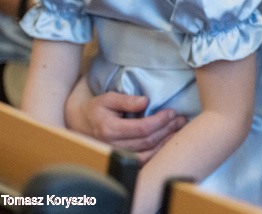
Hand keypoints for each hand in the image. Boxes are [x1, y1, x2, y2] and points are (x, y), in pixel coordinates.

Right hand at [65, 82, 187, 164]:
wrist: (81, 123)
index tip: (171, 112)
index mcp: (109, 129)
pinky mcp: (120, 160)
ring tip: (179, 130)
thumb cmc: (97, 108)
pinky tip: (168, 144)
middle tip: (181, 119)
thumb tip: (146, 101)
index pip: (142, 128)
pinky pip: (142, 162)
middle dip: (168, 130)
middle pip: (148, 141)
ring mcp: (116, 155)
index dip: (160, 121)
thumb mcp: (109, 98)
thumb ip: (127, 100)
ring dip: (166, 143)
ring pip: (148, 154)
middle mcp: (112, 145)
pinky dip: (158, 154)